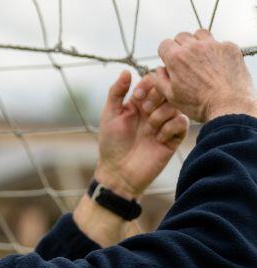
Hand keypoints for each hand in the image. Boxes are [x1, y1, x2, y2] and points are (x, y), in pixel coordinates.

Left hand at [95, 70, 188, 197]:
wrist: (119, 172)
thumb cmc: (111, 144)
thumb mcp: (110, 115)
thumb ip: (116, 92)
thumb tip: (126, 71)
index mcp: (139, 103)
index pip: (153, 81)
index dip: (149, 84)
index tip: (138, 97)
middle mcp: (155, 111)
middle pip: (168, 90)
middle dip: (157, 98)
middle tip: (146, 111)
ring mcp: (165, 124)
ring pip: (176, 105)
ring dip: (162, 115)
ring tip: (150, 129)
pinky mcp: (174, 138)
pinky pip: (182, 122)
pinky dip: (170, 128)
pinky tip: (158, 139)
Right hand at [156, 29, 256, 121]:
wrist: (229, 105)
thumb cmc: (199, 104)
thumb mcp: (171, 96)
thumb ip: (160, 80)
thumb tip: (159, 69)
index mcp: (176, 58)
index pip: (164, 44)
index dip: (165, 53)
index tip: (169, 60)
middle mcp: (194, 47)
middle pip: (182, 36)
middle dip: (180, 47)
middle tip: (186, 60)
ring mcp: (213, 45)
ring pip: (200, 34)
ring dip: (198, 43)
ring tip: (201, 57)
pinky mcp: (229, 48)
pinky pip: (219, 43)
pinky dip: (216, 51)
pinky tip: (218, 65)